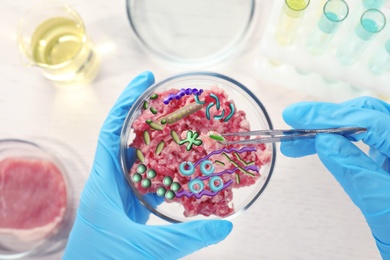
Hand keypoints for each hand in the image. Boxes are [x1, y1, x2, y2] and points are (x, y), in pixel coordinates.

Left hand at [63, 71, 231, 259]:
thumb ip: (185, 237)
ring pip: (143, 159)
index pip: (112, 130)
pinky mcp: (133, 207)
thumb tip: (225, 226)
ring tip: (185, 127)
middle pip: (130, 138)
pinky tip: (186, 166)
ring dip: (162, 143)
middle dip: (151, 116)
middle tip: (175, 100)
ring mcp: (123, 194)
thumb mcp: (145, 248)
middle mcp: (112, 181)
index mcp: (104, 181)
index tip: (145, 80)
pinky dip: (169, 171)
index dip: (127, 102)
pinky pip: (152, 181)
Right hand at [280, 96, 389, 258]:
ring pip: (363, 124)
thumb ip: (355, 171)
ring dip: (327, 129)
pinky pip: (363, 139)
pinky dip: (338, 140)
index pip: (369, 121)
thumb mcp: (381, 205)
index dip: (328, 116)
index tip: (294, 117)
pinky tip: (321, 146)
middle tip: (293, 129)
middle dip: (325, 120)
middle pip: (366, 114)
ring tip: (298, 142)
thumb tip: (324, 141)